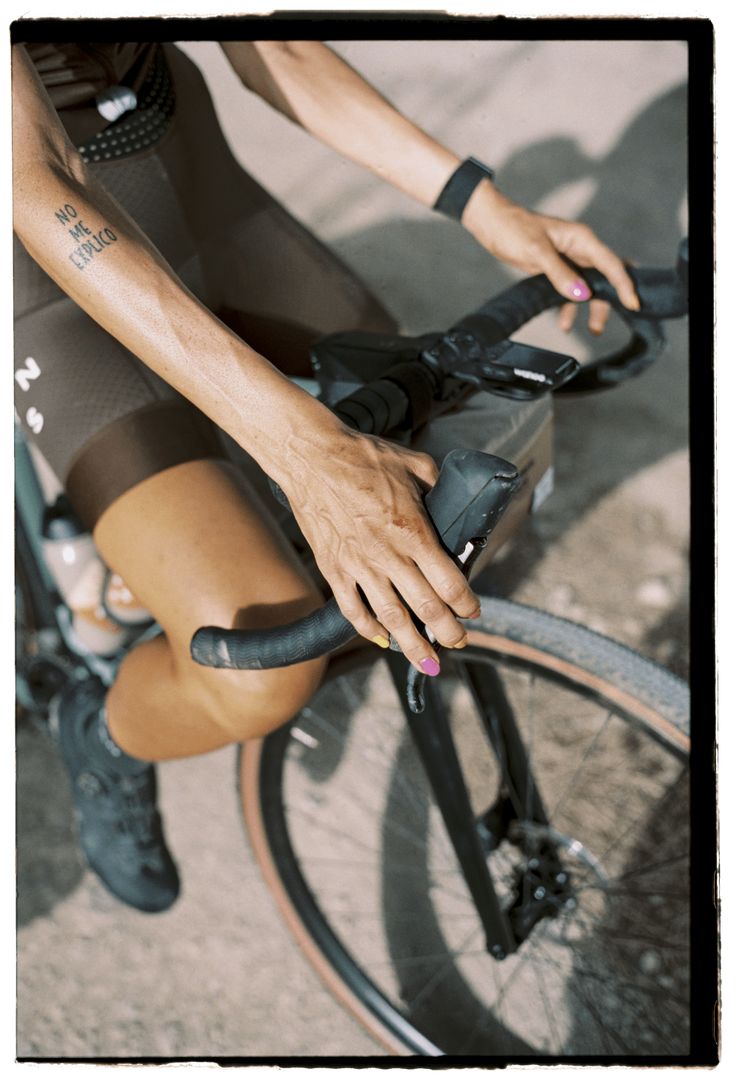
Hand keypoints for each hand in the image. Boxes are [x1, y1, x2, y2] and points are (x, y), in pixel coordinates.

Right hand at [279, 426, 479, 673]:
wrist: (311, 457)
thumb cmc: (363, 456)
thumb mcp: (413, 463)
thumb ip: (437, 484)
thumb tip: (454, 496)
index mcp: (414, 531)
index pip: (449, 582)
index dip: (466, 604)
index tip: (473, 611)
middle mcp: (389, 555)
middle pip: (426, 608)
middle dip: (448, 633)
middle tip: (460, 642)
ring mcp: (359, 565)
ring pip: (392, 618)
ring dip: (413, 646)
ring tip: (430, 664)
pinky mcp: (333, 568)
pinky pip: (353, 609)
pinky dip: (369, 630)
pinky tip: (383, 640)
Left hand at [462, 183, 638, 335]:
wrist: (491, 223)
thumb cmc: (513, 229)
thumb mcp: (537, 252)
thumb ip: (560, 274)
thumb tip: (582, 295)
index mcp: (582, 239)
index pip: (611, 264)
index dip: (624, 285)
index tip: (633, 304)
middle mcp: (580, 249)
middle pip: (604, 278)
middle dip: (607, 302)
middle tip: (602, 325)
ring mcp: (568, 260)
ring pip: (588, 287)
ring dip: (590, 308)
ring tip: (593, 330)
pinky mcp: (556, 269)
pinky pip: (569, 291)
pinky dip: (569, 307)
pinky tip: (565, 323)